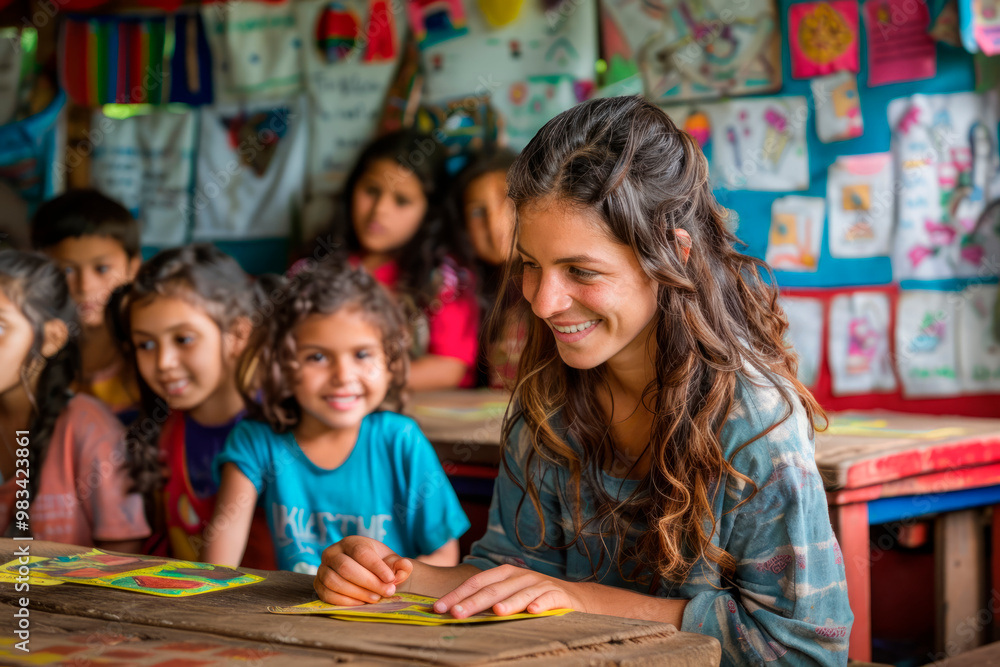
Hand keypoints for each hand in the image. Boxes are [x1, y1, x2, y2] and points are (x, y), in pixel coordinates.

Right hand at [313, 536, 412, 605]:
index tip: (391, 579)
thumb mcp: (391, 563)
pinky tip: (361, 602)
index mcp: (351, 542)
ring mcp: (322, 569)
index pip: (361, 552)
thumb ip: (401, 565)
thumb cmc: (379, 568)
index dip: (376, 567)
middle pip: (346, 567)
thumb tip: (404, 566)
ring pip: (334, 581)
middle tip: (387, 592)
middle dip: (369, 582)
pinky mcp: (318, 585)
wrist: (365, 575)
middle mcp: (332, 553)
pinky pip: (327, 594)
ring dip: (357, 593)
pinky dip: (345, 601)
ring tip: (376, 598)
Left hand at [432, 564, 584, 618]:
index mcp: (504, 574)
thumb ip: (488, 600)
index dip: (457, 594)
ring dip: (508, 603)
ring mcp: (539, 584)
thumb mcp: (509, 595)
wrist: (574, 597)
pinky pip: (548, 599)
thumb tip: (456, 611)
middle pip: (493, 589)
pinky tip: (532, 610)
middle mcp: (520, 576)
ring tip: (495, 613)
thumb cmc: (534, 598)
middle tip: (456, 613)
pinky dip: (540, 604)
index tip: (439, 608)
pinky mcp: (558, 595)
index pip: (476, 583)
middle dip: (473, 602)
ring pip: (520, 593)